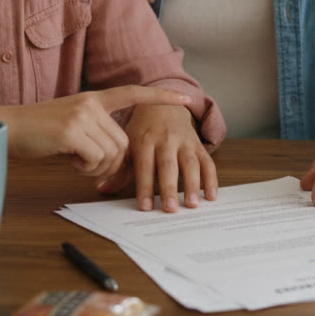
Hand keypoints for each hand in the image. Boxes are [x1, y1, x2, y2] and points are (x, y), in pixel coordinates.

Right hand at [0, 87, 191, 184]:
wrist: (7, 128)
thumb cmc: (38, 131)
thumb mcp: (71, 122)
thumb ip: (95, 130)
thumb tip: (115, 156)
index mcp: (93, 98)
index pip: (132, 93)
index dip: (160, 98)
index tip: (186, 99)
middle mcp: (91, 103)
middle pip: (124, 142)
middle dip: (112, 162)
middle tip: (87, 165)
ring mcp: (82, 115)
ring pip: (112, 153)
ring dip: (97, 167)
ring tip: (75, 160)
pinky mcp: (72, 132)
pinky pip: (96, 159)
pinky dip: (86, 168)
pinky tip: (69, 161)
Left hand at [96, 104, 217, 212]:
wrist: (162, 106)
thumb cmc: (142, 130)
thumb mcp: (128, 144)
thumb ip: (119, 169)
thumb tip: (103, 190)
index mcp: (144, 141)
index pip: (144, 167)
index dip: (144, 187)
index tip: (145, 207)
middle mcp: (165, 140)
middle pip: (168, 165)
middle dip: (170, 188)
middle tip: (171, 209)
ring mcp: (184, 141)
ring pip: (190, 163)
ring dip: (193, 184)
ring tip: (193, 205)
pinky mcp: (197, 144)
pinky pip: (207, 161)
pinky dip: (211, 179)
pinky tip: (211, 196)